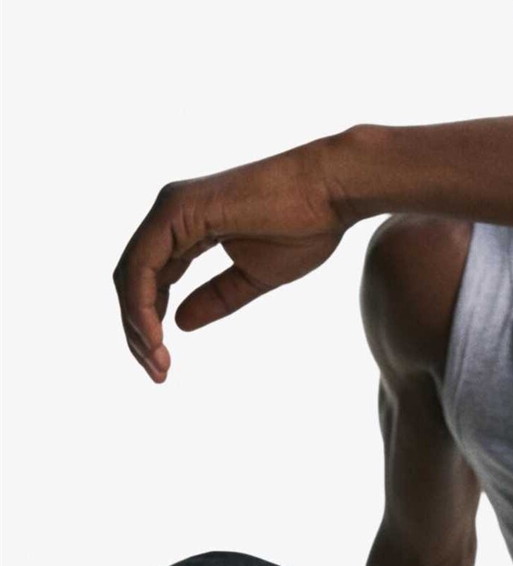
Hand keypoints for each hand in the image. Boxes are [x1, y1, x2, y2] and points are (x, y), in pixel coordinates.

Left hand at [112, 135, 347, 382]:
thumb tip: (180, 324)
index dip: (150, 325)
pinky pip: (142, 265)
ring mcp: (170, 210)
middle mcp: (170, 215)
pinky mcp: (177, 210)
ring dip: (137, 324)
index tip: (164, 366)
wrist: (330, 193)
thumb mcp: (253, 277)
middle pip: (132, 281)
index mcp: (186, 228)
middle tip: (157, 373)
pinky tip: (155, 337)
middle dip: (138, 332)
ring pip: (130, 276)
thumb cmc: (305, 227)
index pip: (149, 281)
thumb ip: (215, 298)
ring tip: (156, 363)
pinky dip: (141, 305)